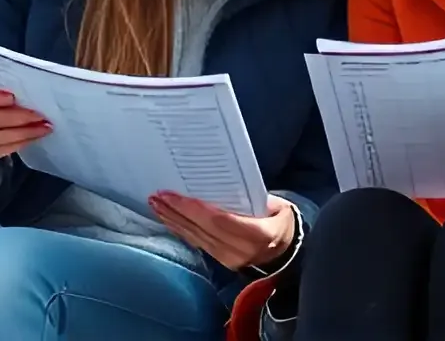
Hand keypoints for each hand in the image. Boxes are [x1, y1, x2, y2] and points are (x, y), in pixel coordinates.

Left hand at [149, 192, 296, 270]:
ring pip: (195, 237)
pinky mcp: (221, 261)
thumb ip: (255, 198)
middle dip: (176, 212)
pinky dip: (181, 230)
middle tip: (156, 196)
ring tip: (156, 205)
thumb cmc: (283, 222)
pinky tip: (169, 219)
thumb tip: (225, 183)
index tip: (173, 195)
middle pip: (202, 230)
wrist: (288, 253)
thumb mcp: (278, 207)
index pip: (219, 220)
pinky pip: (197, 243)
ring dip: (173, 220)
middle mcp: (240, 250)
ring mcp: (229, 259)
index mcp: (258, 235)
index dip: (194, 209)